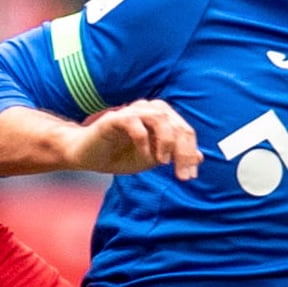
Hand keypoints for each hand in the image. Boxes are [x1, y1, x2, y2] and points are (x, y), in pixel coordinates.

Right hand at [66, 100, 200, 181]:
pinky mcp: (114, 118)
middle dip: (183, 151)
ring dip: (166, 142)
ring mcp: (132, 112)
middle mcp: (149, 109)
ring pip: (160, 118)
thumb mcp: (152, 159)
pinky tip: (144, 156)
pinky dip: (143, 140)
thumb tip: (201, 156)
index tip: (189, 176)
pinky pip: (134, 124)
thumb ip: (174, 155)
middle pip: (176, 124)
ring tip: (163, 162)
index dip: (190, 153)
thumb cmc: (119, 155)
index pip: (184, 131)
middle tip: (182, 174)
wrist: (86, 156)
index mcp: (161, 117)